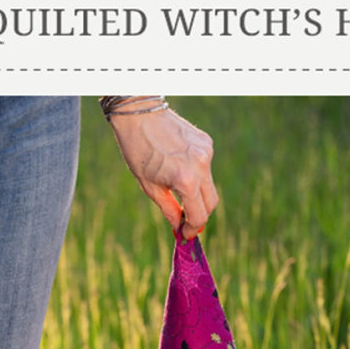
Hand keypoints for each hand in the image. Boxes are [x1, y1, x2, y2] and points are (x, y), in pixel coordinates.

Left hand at [108, 101, 217, 238]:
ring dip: (197, 194)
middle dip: (199, 215)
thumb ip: (168, 209)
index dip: (192, 229)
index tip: (185, 235)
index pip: (199, 215)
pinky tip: (178, 166)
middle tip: (184, 221)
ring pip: (209, 185)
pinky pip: (206, 167)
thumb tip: (178, 228)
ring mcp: (206, 152)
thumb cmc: (138, 150)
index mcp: (186, 180)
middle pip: (211, 203)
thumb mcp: (149, 187)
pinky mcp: (206, 142)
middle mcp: (201, 166)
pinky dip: (196, 174)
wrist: (139, 113)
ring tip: (177, 190)